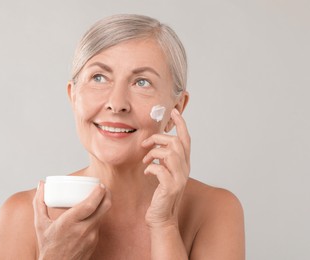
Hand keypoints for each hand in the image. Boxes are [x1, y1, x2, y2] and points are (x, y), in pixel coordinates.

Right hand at [33, 181, 110, 259]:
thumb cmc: (48, 246)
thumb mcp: (40, 224)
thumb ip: (39, 202)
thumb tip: (41, 184)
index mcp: (69, 222)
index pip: (90, 205)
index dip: (98, 193)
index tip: (100, 185)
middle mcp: (83, 230)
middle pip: (104, 208)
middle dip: (107, 195)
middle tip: (103, 188)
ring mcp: (91, 237)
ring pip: (102, 216)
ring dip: (102, 205)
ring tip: (98, 197)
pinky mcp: (94, 242)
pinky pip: (98, 225)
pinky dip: (97, 217)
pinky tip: (93, 213)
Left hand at [142, 108, 190, 228]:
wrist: (161, 217)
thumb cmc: (160, 193)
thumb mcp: (164, 172)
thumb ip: (164, 159)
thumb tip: (156, 144)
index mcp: (184, 163)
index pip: (186, 139)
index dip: (181, 125)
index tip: (174, 112)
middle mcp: (185, 169)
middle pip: (176, 143)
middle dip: (158, 138)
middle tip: (145, 144)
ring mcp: (179, 178)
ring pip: (170, 153)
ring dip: (153, 153)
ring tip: (146, 160)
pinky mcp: (171, 187)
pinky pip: (160, 168)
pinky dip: (150, 167)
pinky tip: (147, 172)